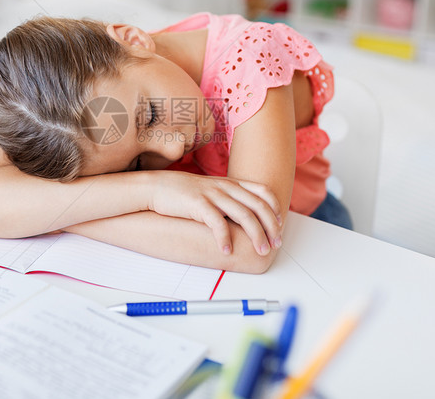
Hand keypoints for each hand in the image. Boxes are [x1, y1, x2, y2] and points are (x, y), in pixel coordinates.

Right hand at [145, 171, 281, 255]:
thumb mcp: (210, 190)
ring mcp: (212, 195)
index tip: (279, 225)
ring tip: (261, 251)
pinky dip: (225, 238)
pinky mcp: (198, 204)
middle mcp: (225, 187)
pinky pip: (217, 223)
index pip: (262, 191)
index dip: (275, 208)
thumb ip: (227, 198)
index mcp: (230, 183)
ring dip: (256, 235)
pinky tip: (227, 251)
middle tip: (276, 244)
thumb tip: (242, 215)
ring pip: (244, 215)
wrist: (155, 187)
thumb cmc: (182, 192)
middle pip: (258, 206)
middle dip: (271, 226)